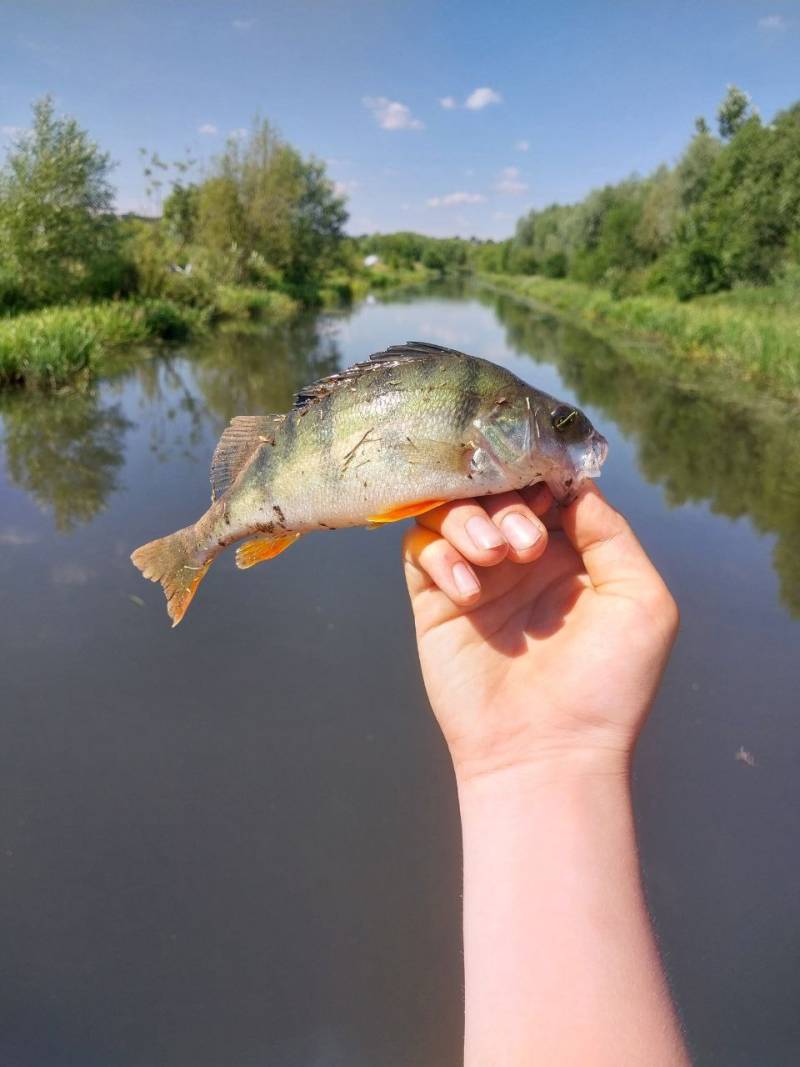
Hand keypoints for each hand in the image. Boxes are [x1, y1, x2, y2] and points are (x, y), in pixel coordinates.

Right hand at [403, 483, 678, 785]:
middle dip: (506, 503)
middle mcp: (521, 561)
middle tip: (522, 544)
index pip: (543, 488)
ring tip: (492, 559)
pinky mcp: (435, 604)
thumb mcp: (640, 601)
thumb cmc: (607, 685)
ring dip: (469, 522)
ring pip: (452, 511)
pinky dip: (439, 555)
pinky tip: (467, 591)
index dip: (539, 478)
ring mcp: (477, 580)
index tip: (542, 494)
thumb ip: (610, 533)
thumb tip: (571, 484)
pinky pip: (420, 550)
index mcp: (571, 556)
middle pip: (494, 491)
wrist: (547, 753)